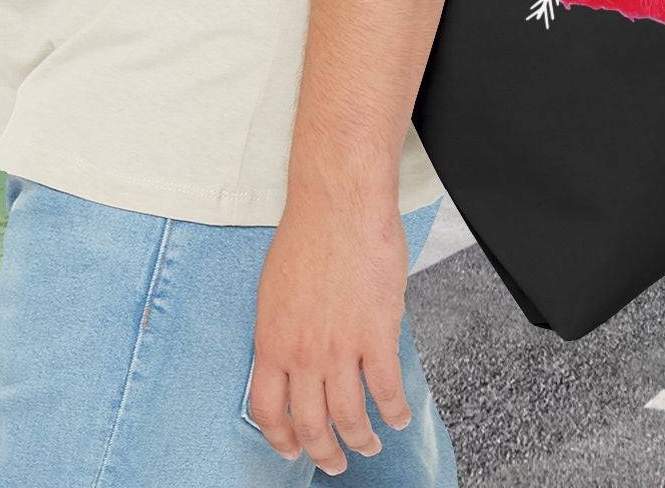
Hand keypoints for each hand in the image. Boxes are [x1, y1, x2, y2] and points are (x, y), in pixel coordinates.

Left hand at [247, 193, 412, 476]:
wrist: (339, 203)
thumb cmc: (308, 234)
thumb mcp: (274, 290)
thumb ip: (281, 332)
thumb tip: (290, 361)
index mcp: (271, 340)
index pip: (268, 411)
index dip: (281, 439)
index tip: (292, 448)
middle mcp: (302, 353)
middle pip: (311, 425)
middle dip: (324, 452)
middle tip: (335, 461)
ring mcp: (340, 348)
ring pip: (350, 418)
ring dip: (361, 440)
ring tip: (369, 443)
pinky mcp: (376, 335)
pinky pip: (387, 391)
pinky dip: (394, 412)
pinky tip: (397, 416)